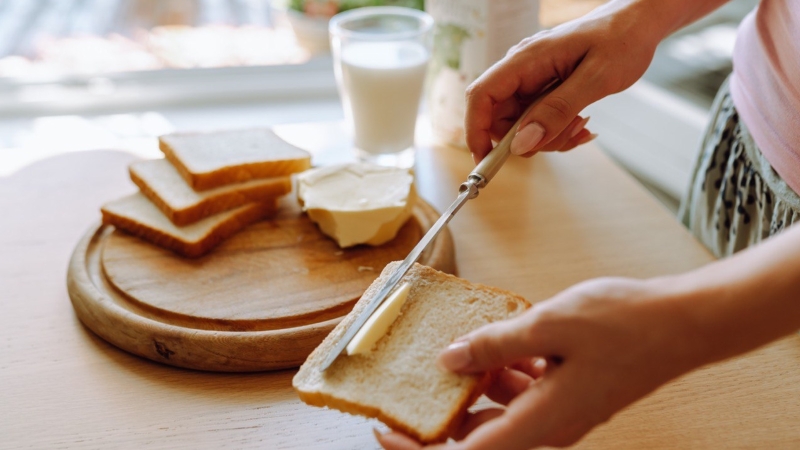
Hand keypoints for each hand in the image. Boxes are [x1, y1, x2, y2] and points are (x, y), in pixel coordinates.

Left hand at [376, 277, 704, 448]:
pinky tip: (509, 341)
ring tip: (472, 343)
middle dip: (446, 405)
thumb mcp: (548, 325)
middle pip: (478, 433)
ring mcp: (561, 413)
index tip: (386, 430)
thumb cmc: (627, 324)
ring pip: (499, 410)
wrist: (683, 323)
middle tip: (424, 372)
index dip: (417, 449)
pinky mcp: (569, 396)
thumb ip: (494, 344)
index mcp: (541, 421)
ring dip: (478, 383)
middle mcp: (549, 427)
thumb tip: (449, 359)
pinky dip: (506, 372)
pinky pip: (523, 394)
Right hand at [466, 2, 660, 161]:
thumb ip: (557, 111)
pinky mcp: (544, 88)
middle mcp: (522, 69)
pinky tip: (581, 123)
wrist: (639, 22)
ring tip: (582, 125)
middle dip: (527, 138)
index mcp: (526, 60)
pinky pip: (538, 119)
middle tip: (565, 137)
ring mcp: (532, 79)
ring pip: (521, 124)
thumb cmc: (622, 39)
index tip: (485, 160)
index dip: (476, 130)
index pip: (482, 96)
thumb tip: (522, 144)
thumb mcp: (595, 79)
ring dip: (548, 136)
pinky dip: (557, 130)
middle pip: (500, 117)